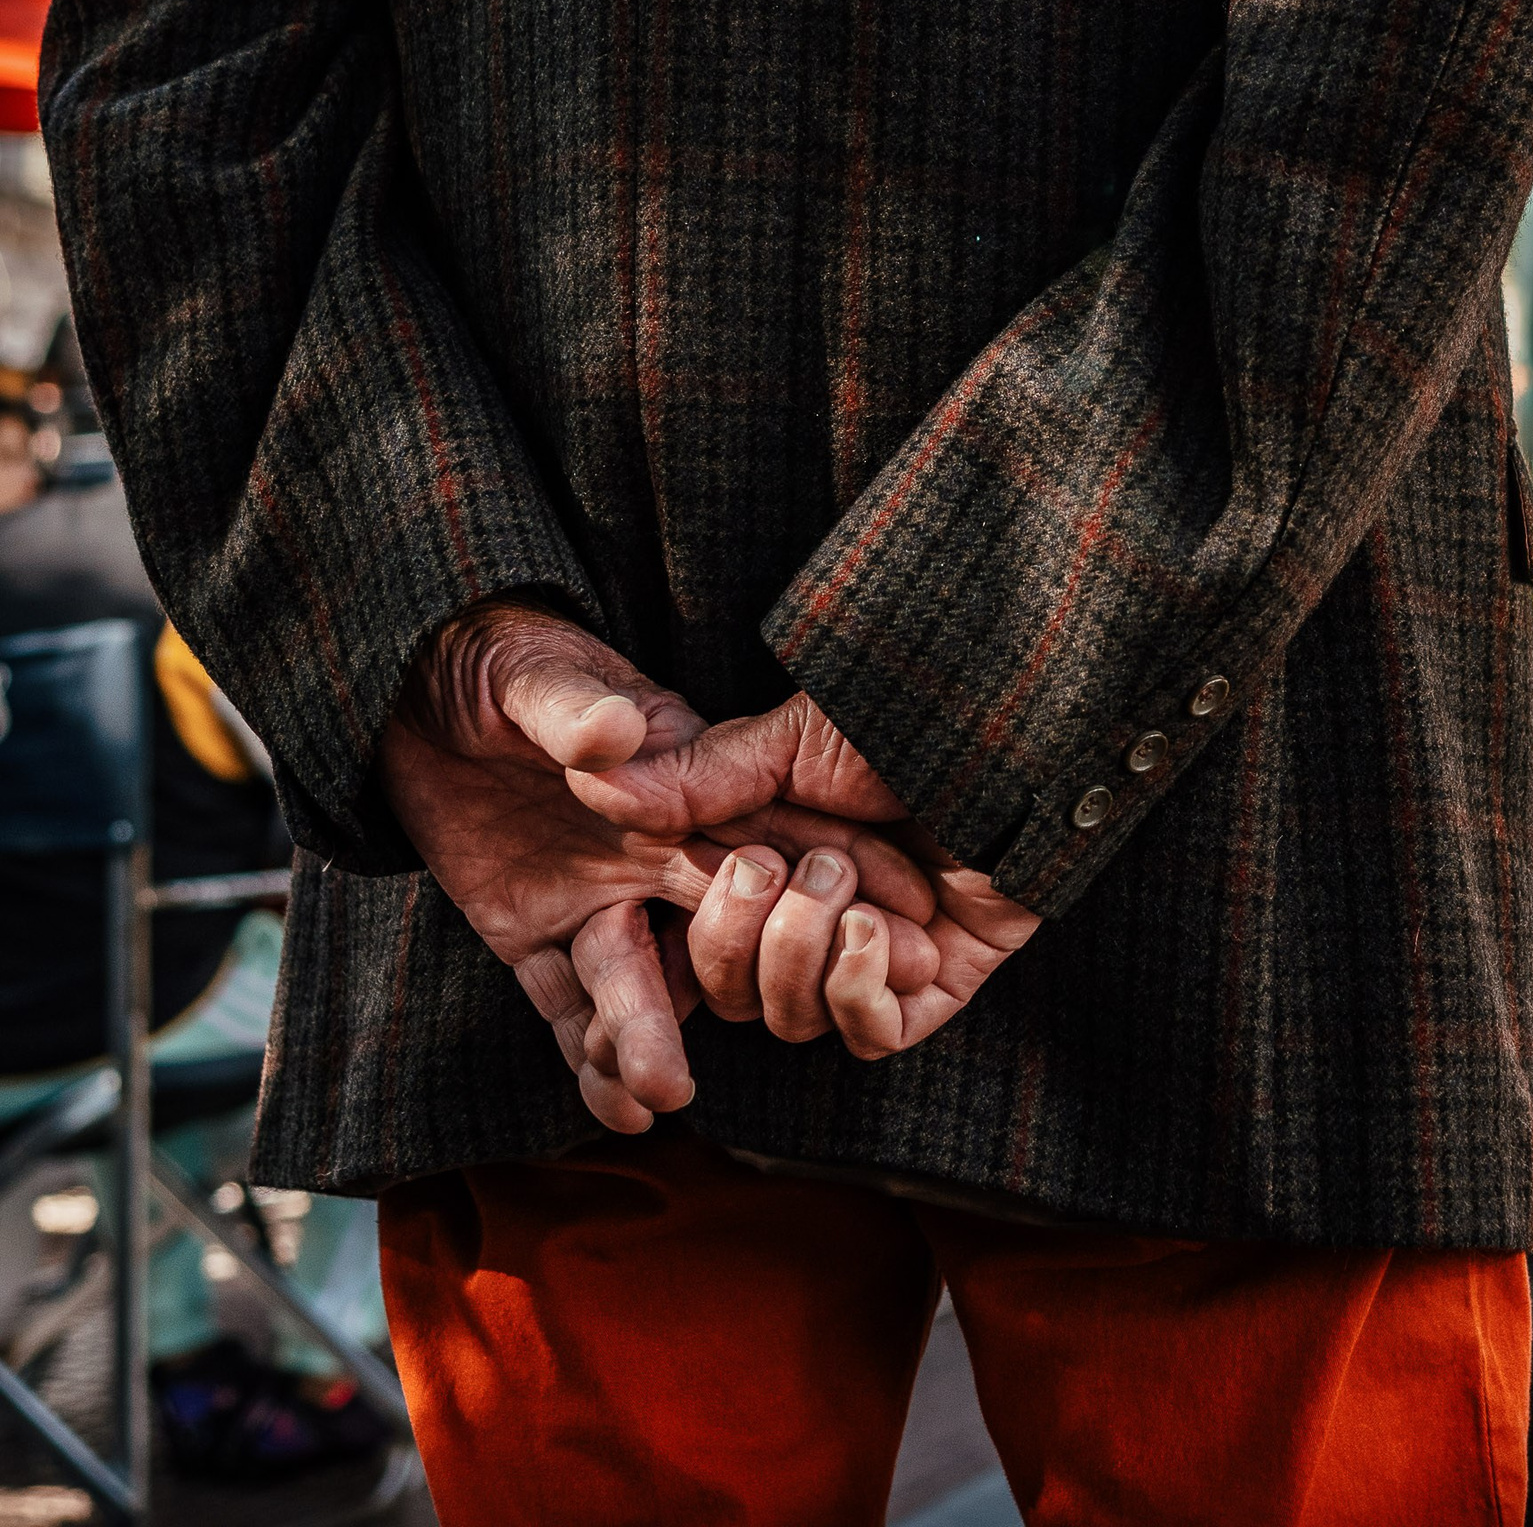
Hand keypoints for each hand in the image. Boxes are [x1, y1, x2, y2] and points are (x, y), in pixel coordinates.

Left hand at [381, 601, 876, 1129]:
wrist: (404, 683)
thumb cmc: (492, 650)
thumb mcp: (532, 670)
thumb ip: (577, 705)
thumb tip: (615, 733)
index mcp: (680, 781)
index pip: (767, 839)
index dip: (835, 885)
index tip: (902, 935)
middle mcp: (652, 852)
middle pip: (722, 925)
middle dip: (769, 975)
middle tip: (809, 1018)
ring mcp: (596, 894)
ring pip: (640, 977)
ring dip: (650, 1034)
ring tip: (662, 1091)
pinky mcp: (530, 927)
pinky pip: (565, 1002)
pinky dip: (584, 1054)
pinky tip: (611, 1107)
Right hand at [573, 694, 1042, 1058]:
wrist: (1027, 744)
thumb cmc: (917, 723)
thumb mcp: (797, 740)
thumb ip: (700, 779)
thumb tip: (592, 782)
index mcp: (759, 863)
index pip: (675, 942)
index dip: (658, 947)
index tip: (651, 913)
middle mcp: (804, 921)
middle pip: (719, 990)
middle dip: (735, 937)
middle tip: (782, 868)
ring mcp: (866, 961)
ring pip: (785, 1016)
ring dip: (802, 950)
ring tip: (844, 881)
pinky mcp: (927, 993)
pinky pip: (865, 1038)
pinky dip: (859, 988)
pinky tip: (880, 932)